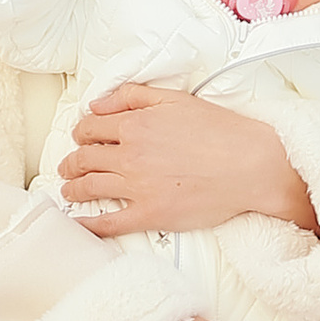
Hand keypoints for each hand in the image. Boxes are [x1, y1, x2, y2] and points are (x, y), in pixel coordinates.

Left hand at [61, 81, 317, 236]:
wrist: (251, 165)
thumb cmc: (220, 130)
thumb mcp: (175, 99)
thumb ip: (132, 96)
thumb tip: (97, 104)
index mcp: (135, 124)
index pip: (90, 128)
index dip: (81, 133)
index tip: (81, 138)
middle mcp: (129, 155)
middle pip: (84, 158)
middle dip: (72, 162)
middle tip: (68, 166)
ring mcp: (137, 187)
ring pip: (89, 187)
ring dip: (73, 187)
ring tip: (69, 189)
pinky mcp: (150, 214)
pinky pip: (108, 223)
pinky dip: (87, 225)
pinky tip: (77, 224)